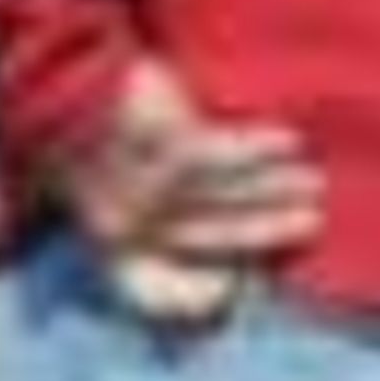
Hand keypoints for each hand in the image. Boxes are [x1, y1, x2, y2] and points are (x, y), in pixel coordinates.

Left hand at [54, 54, 324, 324]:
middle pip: (207, 236)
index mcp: (107, 245)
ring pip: (220, 195)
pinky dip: (257, 148)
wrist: (65, 83)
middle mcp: (124, 223)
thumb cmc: (94, 144)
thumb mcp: (104, 200)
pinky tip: (290, 141)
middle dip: (264, 231)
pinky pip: (218, 154)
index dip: (188, 298)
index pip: (145, 289)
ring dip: (273, 188)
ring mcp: (140, 185)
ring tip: (314, 184)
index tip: (230, 288)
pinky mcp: (156, 143)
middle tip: (311, 223)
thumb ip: (141, 238)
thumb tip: (211, 268)